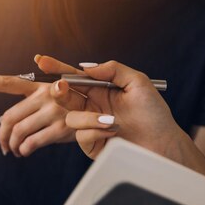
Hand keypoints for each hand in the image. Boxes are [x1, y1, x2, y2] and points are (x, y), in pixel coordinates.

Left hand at [0, 55, 85, 156]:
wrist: (107, 116)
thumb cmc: (79, 108)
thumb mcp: (58, 98)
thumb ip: (33, 103)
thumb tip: (5, 118)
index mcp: (41, 86)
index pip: (9, 82)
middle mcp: (46, 95)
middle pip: (9, 117)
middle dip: (2, 135)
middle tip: (4, 146)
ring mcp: (53, 111)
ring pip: (18, 132)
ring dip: (12, 145)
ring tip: (15, 151)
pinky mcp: (60, 128)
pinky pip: (32, 142)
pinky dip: (24, 150)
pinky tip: (25, 152)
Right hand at [58, 60, 182, 158]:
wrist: (163, 143)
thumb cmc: (153, 113)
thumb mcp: (137, 82)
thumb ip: (112, 70)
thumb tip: (86, 67)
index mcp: (100, 90)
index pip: (74, 76)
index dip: (57, 68)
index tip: (41, 60)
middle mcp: (92, 107)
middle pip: (64, 96)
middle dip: (59, 91)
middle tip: (61, 86)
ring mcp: (90, 126)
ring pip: (71, 118)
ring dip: (88, 118)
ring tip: (112, 120)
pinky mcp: (91, 144)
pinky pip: (82, 135)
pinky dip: (97, 131)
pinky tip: (114, 131)